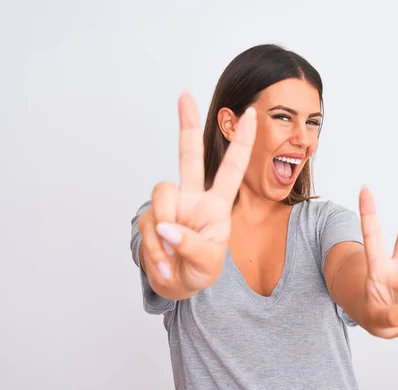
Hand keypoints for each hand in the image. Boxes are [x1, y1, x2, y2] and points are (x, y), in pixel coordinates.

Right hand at [138, 93, 256, 296]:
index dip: (242, 143)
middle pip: (188, 156)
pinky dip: (154, 249)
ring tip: (171, 257)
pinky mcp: (149, 218)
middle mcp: (192, 198)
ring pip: (162, 196)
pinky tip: (163, 262)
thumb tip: (165, 226)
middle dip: (187, 125)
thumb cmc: (200, 270)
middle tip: (185, 95)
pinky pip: (147, 225)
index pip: (232, 169)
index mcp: (216, 205)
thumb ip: (190, 244)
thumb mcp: (207, 263)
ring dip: (164, 230)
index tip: (250, 114)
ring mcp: (170, 206)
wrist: (176, 286)